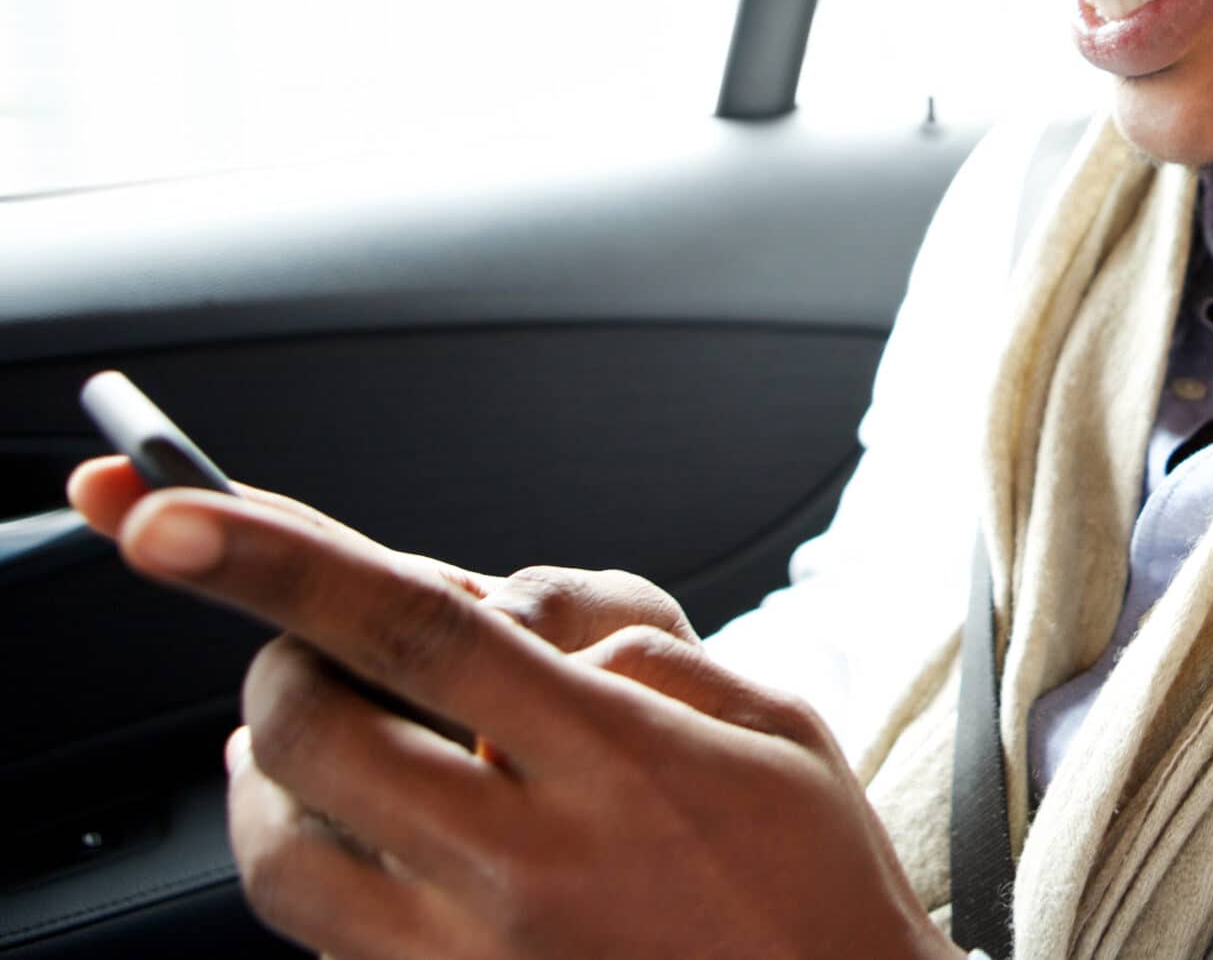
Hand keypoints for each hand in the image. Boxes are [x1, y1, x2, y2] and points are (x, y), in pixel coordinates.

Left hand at [69, 458, 961, 959]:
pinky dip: (301, 855)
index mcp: (616, 762)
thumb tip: (528, 634)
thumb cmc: (817, 885)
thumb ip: (647, 654)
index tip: (174, 517)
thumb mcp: (776, 724)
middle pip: (314, 736)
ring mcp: (474, 957)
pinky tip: (347, 821)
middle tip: (315, 640)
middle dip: (279, 662)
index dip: (280, 563)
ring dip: (270, 768)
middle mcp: (527, 865)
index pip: (416, 630)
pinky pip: (316, 934)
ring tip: (315, 724)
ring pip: (281, 853)